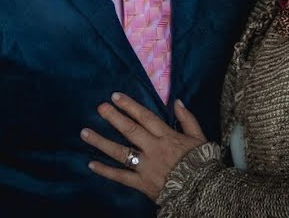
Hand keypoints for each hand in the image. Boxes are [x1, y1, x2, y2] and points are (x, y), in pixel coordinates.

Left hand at [81, 93, 206, 200]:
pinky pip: (121, 176)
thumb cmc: (202, 163)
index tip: (115, 96)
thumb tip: (177, 101)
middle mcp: (154, 148)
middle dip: (113, 117)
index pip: (145, 117)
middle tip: (100, 107)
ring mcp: (146, 166)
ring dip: (101, 142)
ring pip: (120, 152)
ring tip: (85, 132)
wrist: (203, 191)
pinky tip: (91, 164)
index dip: (130, 106)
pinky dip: (105, 171)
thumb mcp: (200, 137)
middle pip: (130, 130)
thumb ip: (187, 119)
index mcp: (167, 136)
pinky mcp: (142, 183)